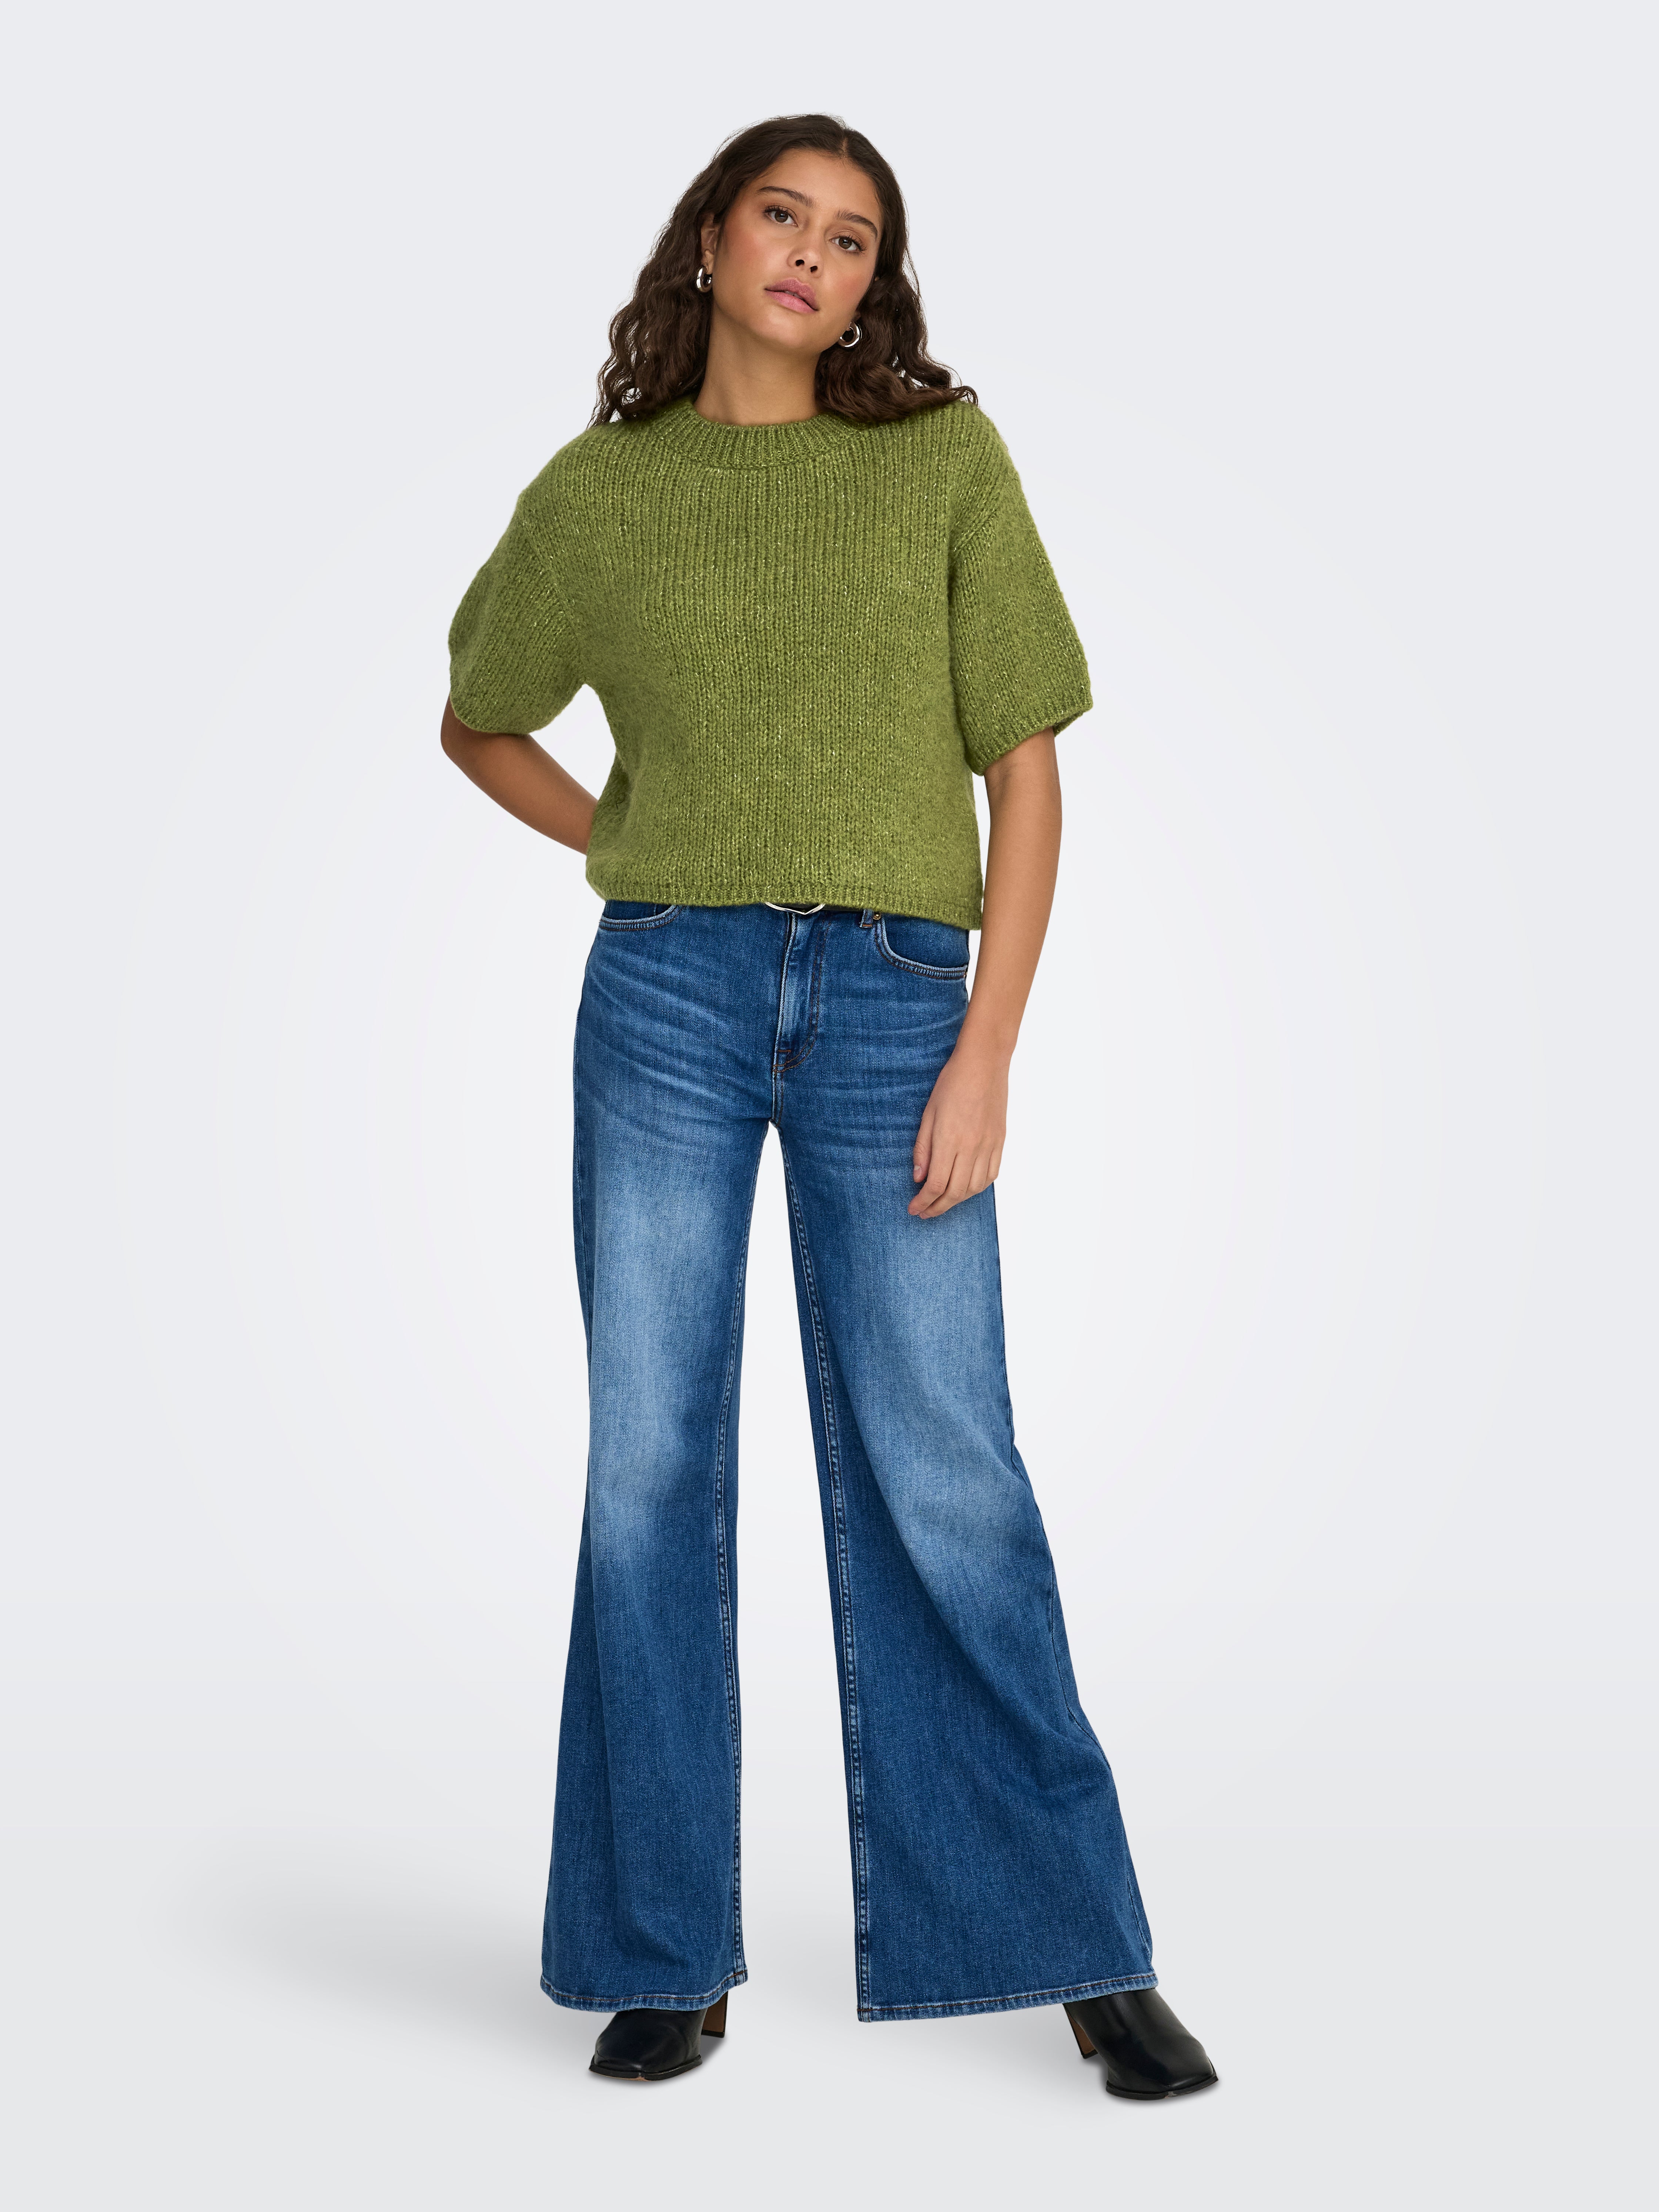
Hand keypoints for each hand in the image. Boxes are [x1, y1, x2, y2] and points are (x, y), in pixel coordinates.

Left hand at [909, 1036, 1008, 1217]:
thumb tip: (918, 1178)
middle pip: (954, 1192)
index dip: (923, 1202)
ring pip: (974, 1188)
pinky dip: (976, 1189)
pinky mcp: (999, 1142)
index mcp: (949, 1140)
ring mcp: (988, 1146)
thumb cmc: (951, 1084)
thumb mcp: (928, 1114)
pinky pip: (990, 1176)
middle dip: (937, 1208)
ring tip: (942, 1203)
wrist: (984, 1065)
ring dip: (956, 1201)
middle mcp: (971, 1148)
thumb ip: (923, 1148)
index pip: (935, 1184)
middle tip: (924, 1213)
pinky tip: (965, 1189)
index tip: (913, 1208)